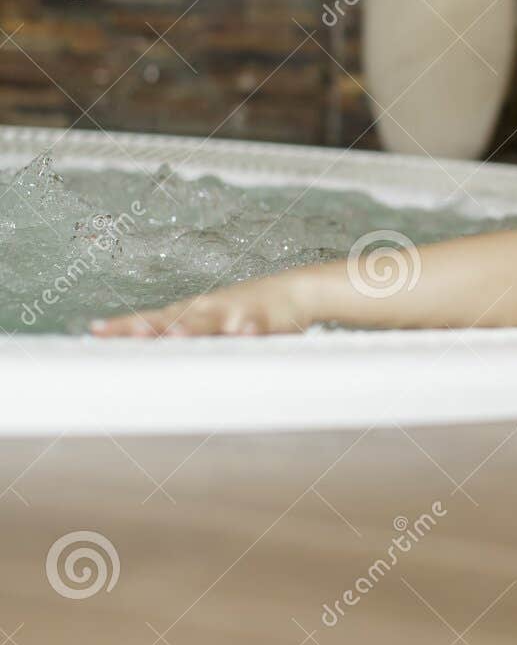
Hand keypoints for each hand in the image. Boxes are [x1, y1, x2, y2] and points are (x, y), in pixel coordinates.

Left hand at [89, 271, 311, 337]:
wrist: (291, 291)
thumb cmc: (242, 313)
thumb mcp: (208, 326)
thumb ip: (180, 338)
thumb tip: (146, 353)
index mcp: (188, 313)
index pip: (149, 319)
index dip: (124, 326)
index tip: (95, 331)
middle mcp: (204, 310)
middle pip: (170, 318)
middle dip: (147, 327)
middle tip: (121, 333)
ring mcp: (232, 312)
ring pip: (209, 320)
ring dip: (192, 327)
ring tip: (174, 334)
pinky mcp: (261, 318)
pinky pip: (254, 326)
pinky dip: (249, 329)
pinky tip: (244, 334)